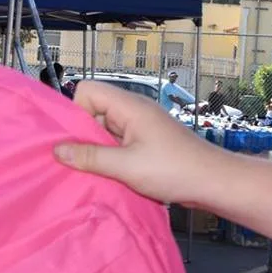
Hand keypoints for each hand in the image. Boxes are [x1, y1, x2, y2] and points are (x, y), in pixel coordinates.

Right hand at [53, 82, 210, 204]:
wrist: (214, 182)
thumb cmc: (174, 170)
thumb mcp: (126, 166)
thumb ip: (90, 157)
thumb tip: (57, 150)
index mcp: (129, 105)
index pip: (87, 90)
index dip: (77, 113)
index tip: (80, 141)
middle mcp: (134, 110)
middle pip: (94, 110)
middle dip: (85, 135)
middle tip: (87, 163)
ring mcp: (141, 125)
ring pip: (105, 129)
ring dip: (99, 150)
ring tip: (103, 172)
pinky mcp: (147, 141)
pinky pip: (119, 142)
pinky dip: (113, 157)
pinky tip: (116, 176)